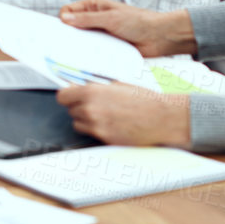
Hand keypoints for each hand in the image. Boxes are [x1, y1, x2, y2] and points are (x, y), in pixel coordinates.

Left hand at [57, 83, 191, 145]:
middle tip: (95, 105)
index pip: (62, 96)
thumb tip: (82, 86)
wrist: (162, 117)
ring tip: (104, 116)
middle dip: (79, 107)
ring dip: (86, 120)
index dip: (67, 96)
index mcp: (92, 92)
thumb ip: (97, 86)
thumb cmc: (144, 99)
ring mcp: (96, 126)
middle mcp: (90, 110)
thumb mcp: (118, 84)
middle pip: (70, 111)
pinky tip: (111, 124)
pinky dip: (97, 130)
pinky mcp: (105, 139)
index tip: (72, 96)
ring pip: (78, 124)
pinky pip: (91, 134)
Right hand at [59, 0, 195, 57]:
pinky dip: (88, 57)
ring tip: (71, 55)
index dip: (61, 20)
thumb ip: (87, 19)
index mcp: (93, 7)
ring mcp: (100, 35)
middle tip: (59, 45)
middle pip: (72, 28)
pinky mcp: (106, 49)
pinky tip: (85, 61)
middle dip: (66, 35)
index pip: (68, 11)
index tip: (57, 30)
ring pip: (81, 42)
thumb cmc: (139, 21)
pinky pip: (92, 53)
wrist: (160, 37)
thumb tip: (64, 18)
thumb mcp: (111, 18)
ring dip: (78, 48)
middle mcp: (94, 20)